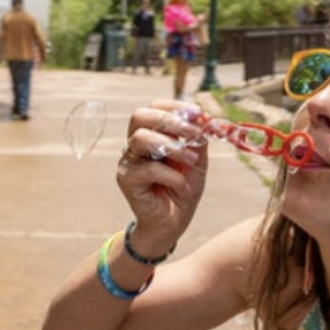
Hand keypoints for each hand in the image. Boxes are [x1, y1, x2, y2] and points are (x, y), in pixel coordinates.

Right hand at [117, 101, 208, 255]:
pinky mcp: (126, 179)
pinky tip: (180, 186)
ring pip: (141, 138)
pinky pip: (148, 169)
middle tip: (193, 134)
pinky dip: (171, 176)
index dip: (175, 106)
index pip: (154, 107)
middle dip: (170, 120)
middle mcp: (135, 144)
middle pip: (140, 116)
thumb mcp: (197, 161)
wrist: (172, 223)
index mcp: (151, 134)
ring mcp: (128, 161)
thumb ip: (198, 140)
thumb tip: (203, 118)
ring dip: (173, 147)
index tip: (198, 114)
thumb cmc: (182, 190)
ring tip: (191, 161)